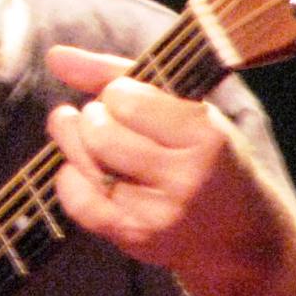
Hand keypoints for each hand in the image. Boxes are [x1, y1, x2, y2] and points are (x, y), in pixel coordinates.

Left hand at [45, 45, 279, 281]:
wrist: (241, 237)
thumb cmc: (210, 158)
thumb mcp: (187, 109)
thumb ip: (120, 74)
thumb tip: (55, 56)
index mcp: (205, 136)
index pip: (127, 99)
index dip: (115, 92)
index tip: (125, 97)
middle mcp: (184, 177)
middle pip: (101, 133)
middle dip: (92, 117)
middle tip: (104, 118)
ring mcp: (158, 213)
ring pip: (86, 164)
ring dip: (76, 143)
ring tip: (90, 136)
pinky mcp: (136, 240)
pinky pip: (78, 202)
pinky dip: (70, 179)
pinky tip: (83, 169)